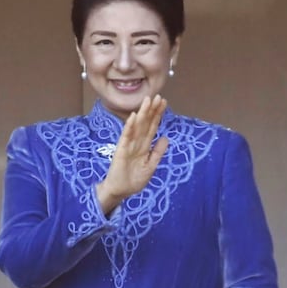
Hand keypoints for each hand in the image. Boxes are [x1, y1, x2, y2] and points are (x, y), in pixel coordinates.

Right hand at [95, 96, 168, 216]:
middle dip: (152, 110)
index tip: (163, 103)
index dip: (158, 115)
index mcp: (145, 146)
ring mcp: (129, 145)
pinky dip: (130, 126)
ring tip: (148, 100)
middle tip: (158, 96)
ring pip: (137, 126)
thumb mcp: (151, 166)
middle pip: (146, 123)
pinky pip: (126, 136)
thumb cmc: (134, 179)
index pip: (153, 127)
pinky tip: (134, 116)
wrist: (120, 191)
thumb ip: (157, 152)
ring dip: (143, 113)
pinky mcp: (121, 150)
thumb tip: (166, 137)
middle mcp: (137, 142)